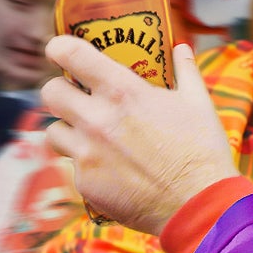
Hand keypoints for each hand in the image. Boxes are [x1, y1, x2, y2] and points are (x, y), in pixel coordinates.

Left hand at [41, 36, 238, 235]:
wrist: (200, 205)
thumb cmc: (202, 152)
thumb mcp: (199, 104)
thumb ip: (186, 71)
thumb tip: (182, 48)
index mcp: (123, 92)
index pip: (71, 54)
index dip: (59, 48)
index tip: (60, 51)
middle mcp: (97, 119)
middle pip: (50, 92)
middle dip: (60, 92)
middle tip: (77, 99)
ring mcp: (87, 153)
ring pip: (53, 132)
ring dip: (69, 131)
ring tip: (91, 139)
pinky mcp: (85, 183)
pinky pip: (73, 167)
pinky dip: (89, 167)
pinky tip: (113, 171)